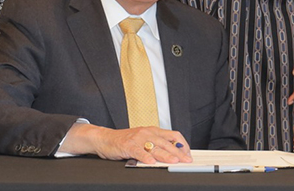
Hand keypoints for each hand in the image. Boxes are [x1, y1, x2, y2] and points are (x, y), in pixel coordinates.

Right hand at [59, 123, 191, 163]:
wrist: (105, 138)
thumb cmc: (125, 141)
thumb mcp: (144, 139)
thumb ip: (156, 145)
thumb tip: (173, 153)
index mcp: (153, 131)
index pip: (173, 135)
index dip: (182, 145)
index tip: (188, 154)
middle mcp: (147, 132)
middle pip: (167, 142)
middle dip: (178, 152)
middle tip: (186, 160)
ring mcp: (138, 138)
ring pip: (155, 147)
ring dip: (166, 155)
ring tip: (174, 161)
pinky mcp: (128, 145)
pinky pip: (139, 151)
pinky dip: (146, 157)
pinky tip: (151, 162)